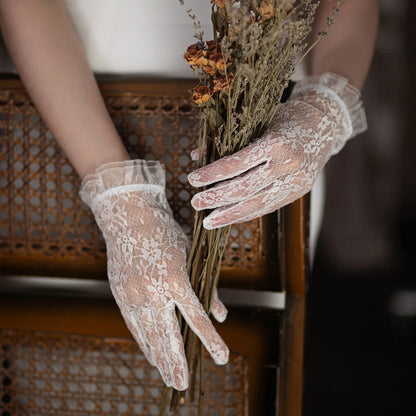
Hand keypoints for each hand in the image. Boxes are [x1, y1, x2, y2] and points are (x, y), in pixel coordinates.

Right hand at [80, 160, 228, 389]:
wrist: (130, 219)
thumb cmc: (166, 234)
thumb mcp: (191, 256)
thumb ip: (206, 288)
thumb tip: (222, 315)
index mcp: (175, 279)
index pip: (196, 318)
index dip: (210, 340)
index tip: (221, 358)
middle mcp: (153, 291)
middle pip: (167, 335)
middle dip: (176, 362)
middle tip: (182, 384)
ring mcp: (133, 295)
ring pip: (148, 334)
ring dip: (158, 357)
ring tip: (167, 376)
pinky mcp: (121, 295)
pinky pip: (134, 326)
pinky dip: (144, 342)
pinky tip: (151, 355)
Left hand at [188, 73, 366, 228]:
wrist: (325, 124)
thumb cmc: (286, 118)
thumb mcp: (258, 122)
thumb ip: (228, 141)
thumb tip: (196, 156)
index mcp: (275, 143)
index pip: (236, 164)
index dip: (211, 174)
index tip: (192, 179)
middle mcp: (287, 165)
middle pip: (244, 188)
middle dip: (216, 198)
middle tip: (195, 203)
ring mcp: (295, 181)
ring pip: (256, 204)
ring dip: (229, 215)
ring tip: (208, 221)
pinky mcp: (298, 191)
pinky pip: (268, 206)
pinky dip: (247, 213)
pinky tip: (230, 217)